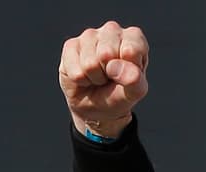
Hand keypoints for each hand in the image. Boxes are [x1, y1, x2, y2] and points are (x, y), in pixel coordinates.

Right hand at [58, 21, 149, 139]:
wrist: (96, 106)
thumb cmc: (119, 93)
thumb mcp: (134, 92)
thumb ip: (134, 81)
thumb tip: (115, 66)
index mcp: (133, 37)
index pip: (132, 49)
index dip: (128, 71)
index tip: (127, 75)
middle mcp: (112, 30)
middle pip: (107, 53)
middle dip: (108, 74)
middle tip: (110, 77)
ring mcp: (89, 35)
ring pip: (90, 63)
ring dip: (94, 78)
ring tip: (98, 77)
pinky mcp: (70, 45)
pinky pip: (75, 71)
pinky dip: (81, 81)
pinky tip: (84, 76)